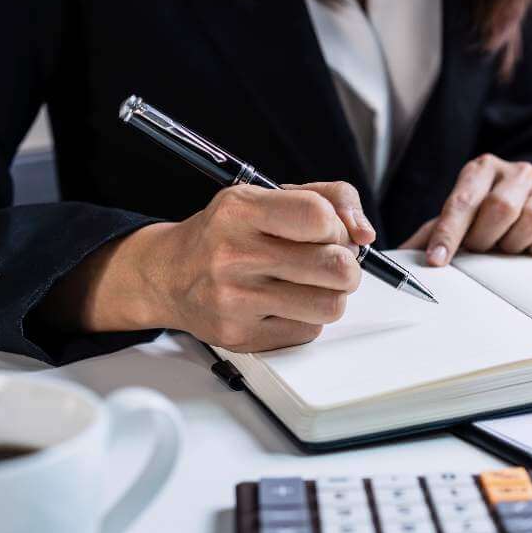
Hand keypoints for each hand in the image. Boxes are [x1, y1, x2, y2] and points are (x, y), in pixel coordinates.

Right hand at [39, 182, 373, 351]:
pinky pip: (308, 332)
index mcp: (240, 210)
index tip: (331, 232)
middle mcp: (233, 255)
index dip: (339, 227)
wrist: (167, 275)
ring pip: (330, 306)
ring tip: (312, 285)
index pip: (318, 217)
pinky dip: (307, 318)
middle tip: (332, 263)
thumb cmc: (228, 233)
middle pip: (336, 268)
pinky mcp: (240, 336)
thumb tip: (364, 232)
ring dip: (332, 296)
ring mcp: (235, 300)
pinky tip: (286, 304)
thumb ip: (329, 198)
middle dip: (347, 266)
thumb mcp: (269, 196)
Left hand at [399, 154, 531, 264]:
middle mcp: (517, 172)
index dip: (449, 233)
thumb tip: (400, 258)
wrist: (529, 207)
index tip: (438, 260)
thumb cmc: (486, 218)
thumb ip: (430, 236)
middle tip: (479, 250)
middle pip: (501, 208)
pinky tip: (529, 248)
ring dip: (513, 244)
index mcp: (483, 168)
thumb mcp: (457, 222)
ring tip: (505, 247)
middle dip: (485, 238)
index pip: (463, 200)